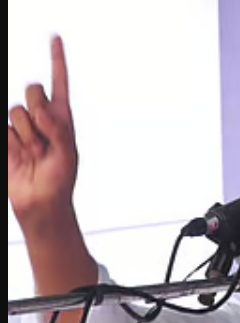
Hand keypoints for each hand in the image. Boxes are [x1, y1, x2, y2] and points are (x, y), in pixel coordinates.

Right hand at [8, 35, 78, 222]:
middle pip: (32, 90)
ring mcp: (21, 127)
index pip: (60, 83)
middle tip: (44, 139)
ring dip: (26, 134)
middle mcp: (42, 118)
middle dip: (38, 111)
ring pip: (15, 111)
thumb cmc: (61, 180)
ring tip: (35, 154)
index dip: (56, 60)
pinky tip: (22, 156)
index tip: (55, 37)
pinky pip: (4, 128)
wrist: (40, 203)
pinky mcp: (5, 138)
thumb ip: (58, 128)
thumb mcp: (68, 154)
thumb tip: (41, 108)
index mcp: (63, 118)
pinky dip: (13, 142)